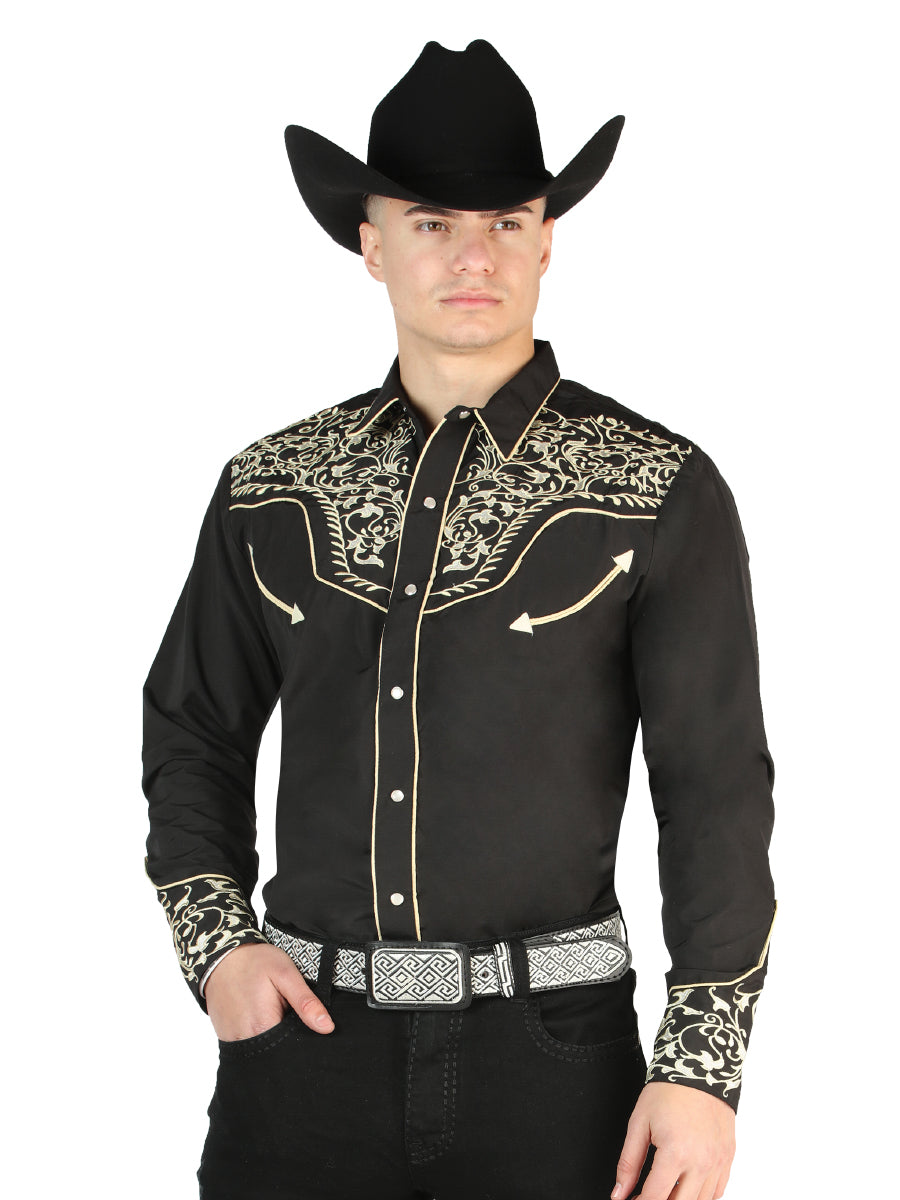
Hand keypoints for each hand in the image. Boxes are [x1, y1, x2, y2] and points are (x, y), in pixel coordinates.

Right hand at [204, 942, 334, 1040]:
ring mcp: (234, 1040)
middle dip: (289, 1039)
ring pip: (264, 1051)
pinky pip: (249, 1046)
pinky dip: (259, 1036)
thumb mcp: (286, 974)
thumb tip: (327, 1027)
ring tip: (273, 1012)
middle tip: (287, 1011)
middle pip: (278, 1053)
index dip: (304, 1039)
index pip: (292, 1049)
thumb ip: (306, 1002)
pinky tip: (261, 1016)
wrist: (222, 957)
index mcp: (264, 1027)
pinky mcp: (227, 1038)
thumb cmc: (255, 962)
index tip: (304, 1023)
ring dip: (274, 1037)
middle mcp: (246, 1040)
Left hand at [611, 1081, 735, 1199]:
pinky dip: (701, 1196)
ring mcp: (718, 1163)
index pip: (655, 1198)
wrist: (700, 1068)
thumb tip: (619, 1192)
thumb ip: (628, 1162)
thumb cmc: (668, 1091)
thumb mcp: (639, 1123)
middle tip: (644, 1195)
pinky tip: (686, 1188)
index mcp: (676, 1153)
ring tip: (664, 1190)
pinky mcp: (728, 1158)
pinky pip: (717, 1192)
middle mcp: (701, 1163)